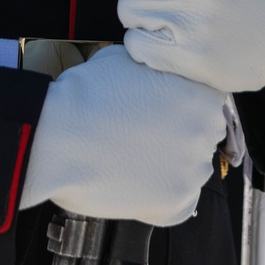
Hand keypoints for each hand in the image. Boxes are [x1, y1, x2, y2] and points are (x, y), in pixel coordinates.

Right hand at [20, 45, 225, 225]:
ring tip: (129, 158)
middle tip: (140, 135)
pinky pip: (177, 203)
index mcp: (201, 93)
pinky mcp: (175, 204)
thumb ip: (159, 70)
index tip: (158, 111)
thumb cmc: (86, 94)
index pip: (207, 103)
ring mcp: (193, 171)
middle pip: (201, 137)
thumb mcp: (128, 60)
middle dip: (178, 136)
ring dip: (169, 167)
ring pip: (189, 170)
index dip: (180, 106)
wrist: (57, 137)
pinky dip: (159, 198)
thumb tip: (160, 75)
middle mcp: (206, 132)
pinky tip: (132, 181)